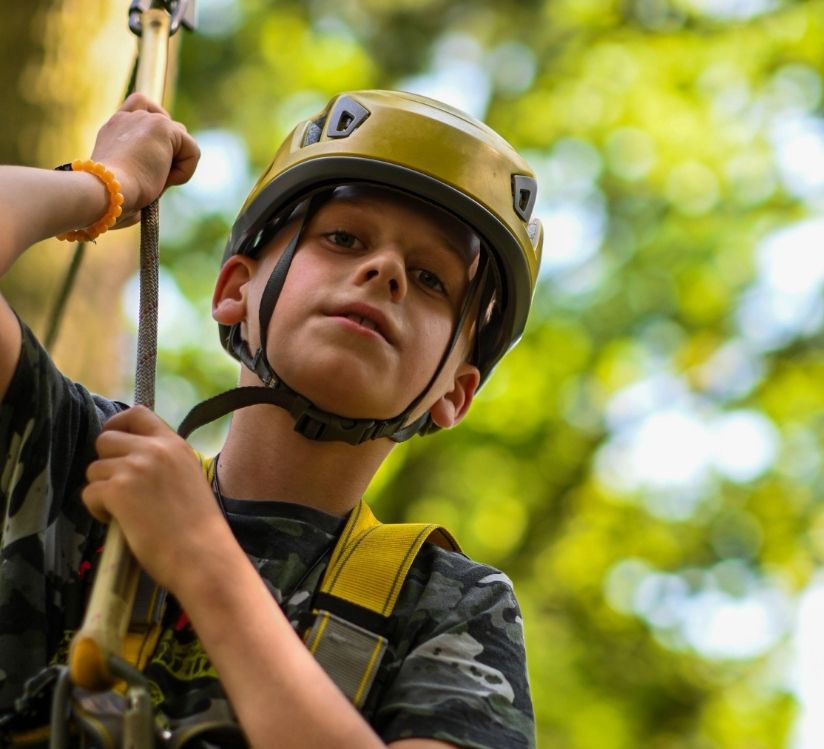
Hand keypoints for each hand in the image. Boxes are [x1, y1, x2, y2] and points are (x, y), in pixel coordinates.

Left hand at [82, 406, 227, 590]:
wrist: (201, 554)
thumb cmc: (199, 526)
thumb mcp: (188, 477)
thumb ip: (164, 462)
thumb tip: (132, 460)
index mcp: (175, 444)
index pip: (138, 413)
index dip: (118, 426)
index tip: (115, 446)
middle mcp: (154, 449)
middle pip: (106, 439)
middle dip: (105, 462)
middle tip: (118, 487)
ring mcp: (134, 467)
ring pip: (94, 468)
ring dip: (101, 489)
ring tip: (122, 510)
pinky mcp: (118, 490)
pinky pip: (89, 492)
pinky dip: (97, 509)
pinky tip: (117, 522)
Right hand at [90, 93, 199, 226]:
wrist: (103, 193)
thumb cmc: (110, 202)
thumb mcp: (125, 186)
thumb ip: (143, 172)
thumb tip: (162, 179)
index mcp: (113, 131)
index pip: (142, 112)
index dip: (156, 140)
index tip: (145, 166)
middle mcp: (126, 119)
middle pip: (169, 128)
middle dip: (170, 155)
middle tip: (151, 178)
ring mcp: (144, 118)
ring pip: (182, 139)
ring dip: (176, 165)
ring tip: (155, 180)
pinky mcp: (161, 126)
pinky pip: (193, 150)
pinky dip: (185, 171)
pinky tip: (164, 180)